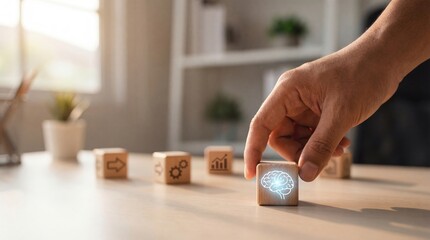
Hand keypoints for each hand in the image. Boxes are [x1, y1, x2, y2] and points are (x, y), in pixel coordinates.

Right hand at [244, 50, 400, 180]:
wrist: (384, 59)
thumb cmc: (361, 75)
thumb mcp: (340, 114)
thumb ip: (321, 146)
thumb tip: (305, 174)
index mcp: (287, 91)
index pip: (261, 124)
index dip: (253, 149)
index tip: (251, 173)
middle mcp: (291, 98)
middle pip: (279, 136)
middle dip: (298, 152)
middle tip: (318, 162)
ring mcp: (304, 105)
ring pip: (296, 138)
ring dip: (314, 150)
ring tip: (338, 149)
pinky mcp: (317, 111)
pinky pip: (311, 135)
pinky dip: (323, 144)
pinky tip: (342, 143)